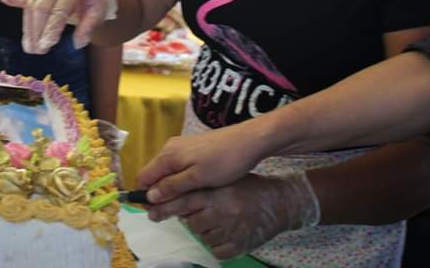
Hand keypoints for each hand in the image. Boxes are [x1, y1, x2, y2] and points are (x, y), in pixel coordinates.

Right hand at [0, 0, 116, 53]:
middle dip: (37, 30)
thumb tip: (77, 44)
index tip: (47, 45)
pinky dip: (15, 0)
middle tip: (38, 51)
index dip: (52, 28)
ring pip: (31, 5)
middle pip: (41, 7)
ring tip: (30, 48)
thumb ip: (88, 28)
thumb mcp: (98, 14)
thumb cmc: (94, 3)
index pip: (60, 9)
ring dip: (28, 28)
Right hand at [137, 124, 261, 203]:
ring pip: (166, 172)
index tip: (156, 213)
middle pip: (153, 175)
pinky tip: (193, 190)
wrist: (249, 141)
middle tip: (172, 213)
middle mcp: (170, 148)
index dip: (145, 196)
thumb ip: (172, 187)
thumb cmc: (224, 161)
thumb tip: (149, 197)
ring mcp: (181, 147)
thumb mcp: (197, 178)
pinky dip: (180, 181)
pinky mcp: (192, 149)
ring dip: (170, 189)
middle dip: (158, 194)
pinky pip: (177, 168)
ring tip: (184, 204)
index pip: (143, 178)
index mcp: (168, 155)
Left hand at [147, 172, 319, 259]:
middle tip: (169, 214)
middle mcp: (223, 213)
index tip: (149, 208)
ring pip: (201, 235)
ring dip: (202, 229)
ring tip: (216, 219)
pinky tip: (224, 231)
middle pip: (189, 221)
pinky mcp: (238, 247)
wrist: (279, 204)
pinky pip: (214, 250)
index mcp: (218, 193)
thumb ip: (200, 186)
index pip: (184, 200)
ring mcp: (231, 232)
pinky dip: (215, 242)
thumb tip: (169, 193)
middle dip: (182, 217)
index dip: (164, 205)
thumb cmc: (248, 187)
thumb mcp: (224, 180)